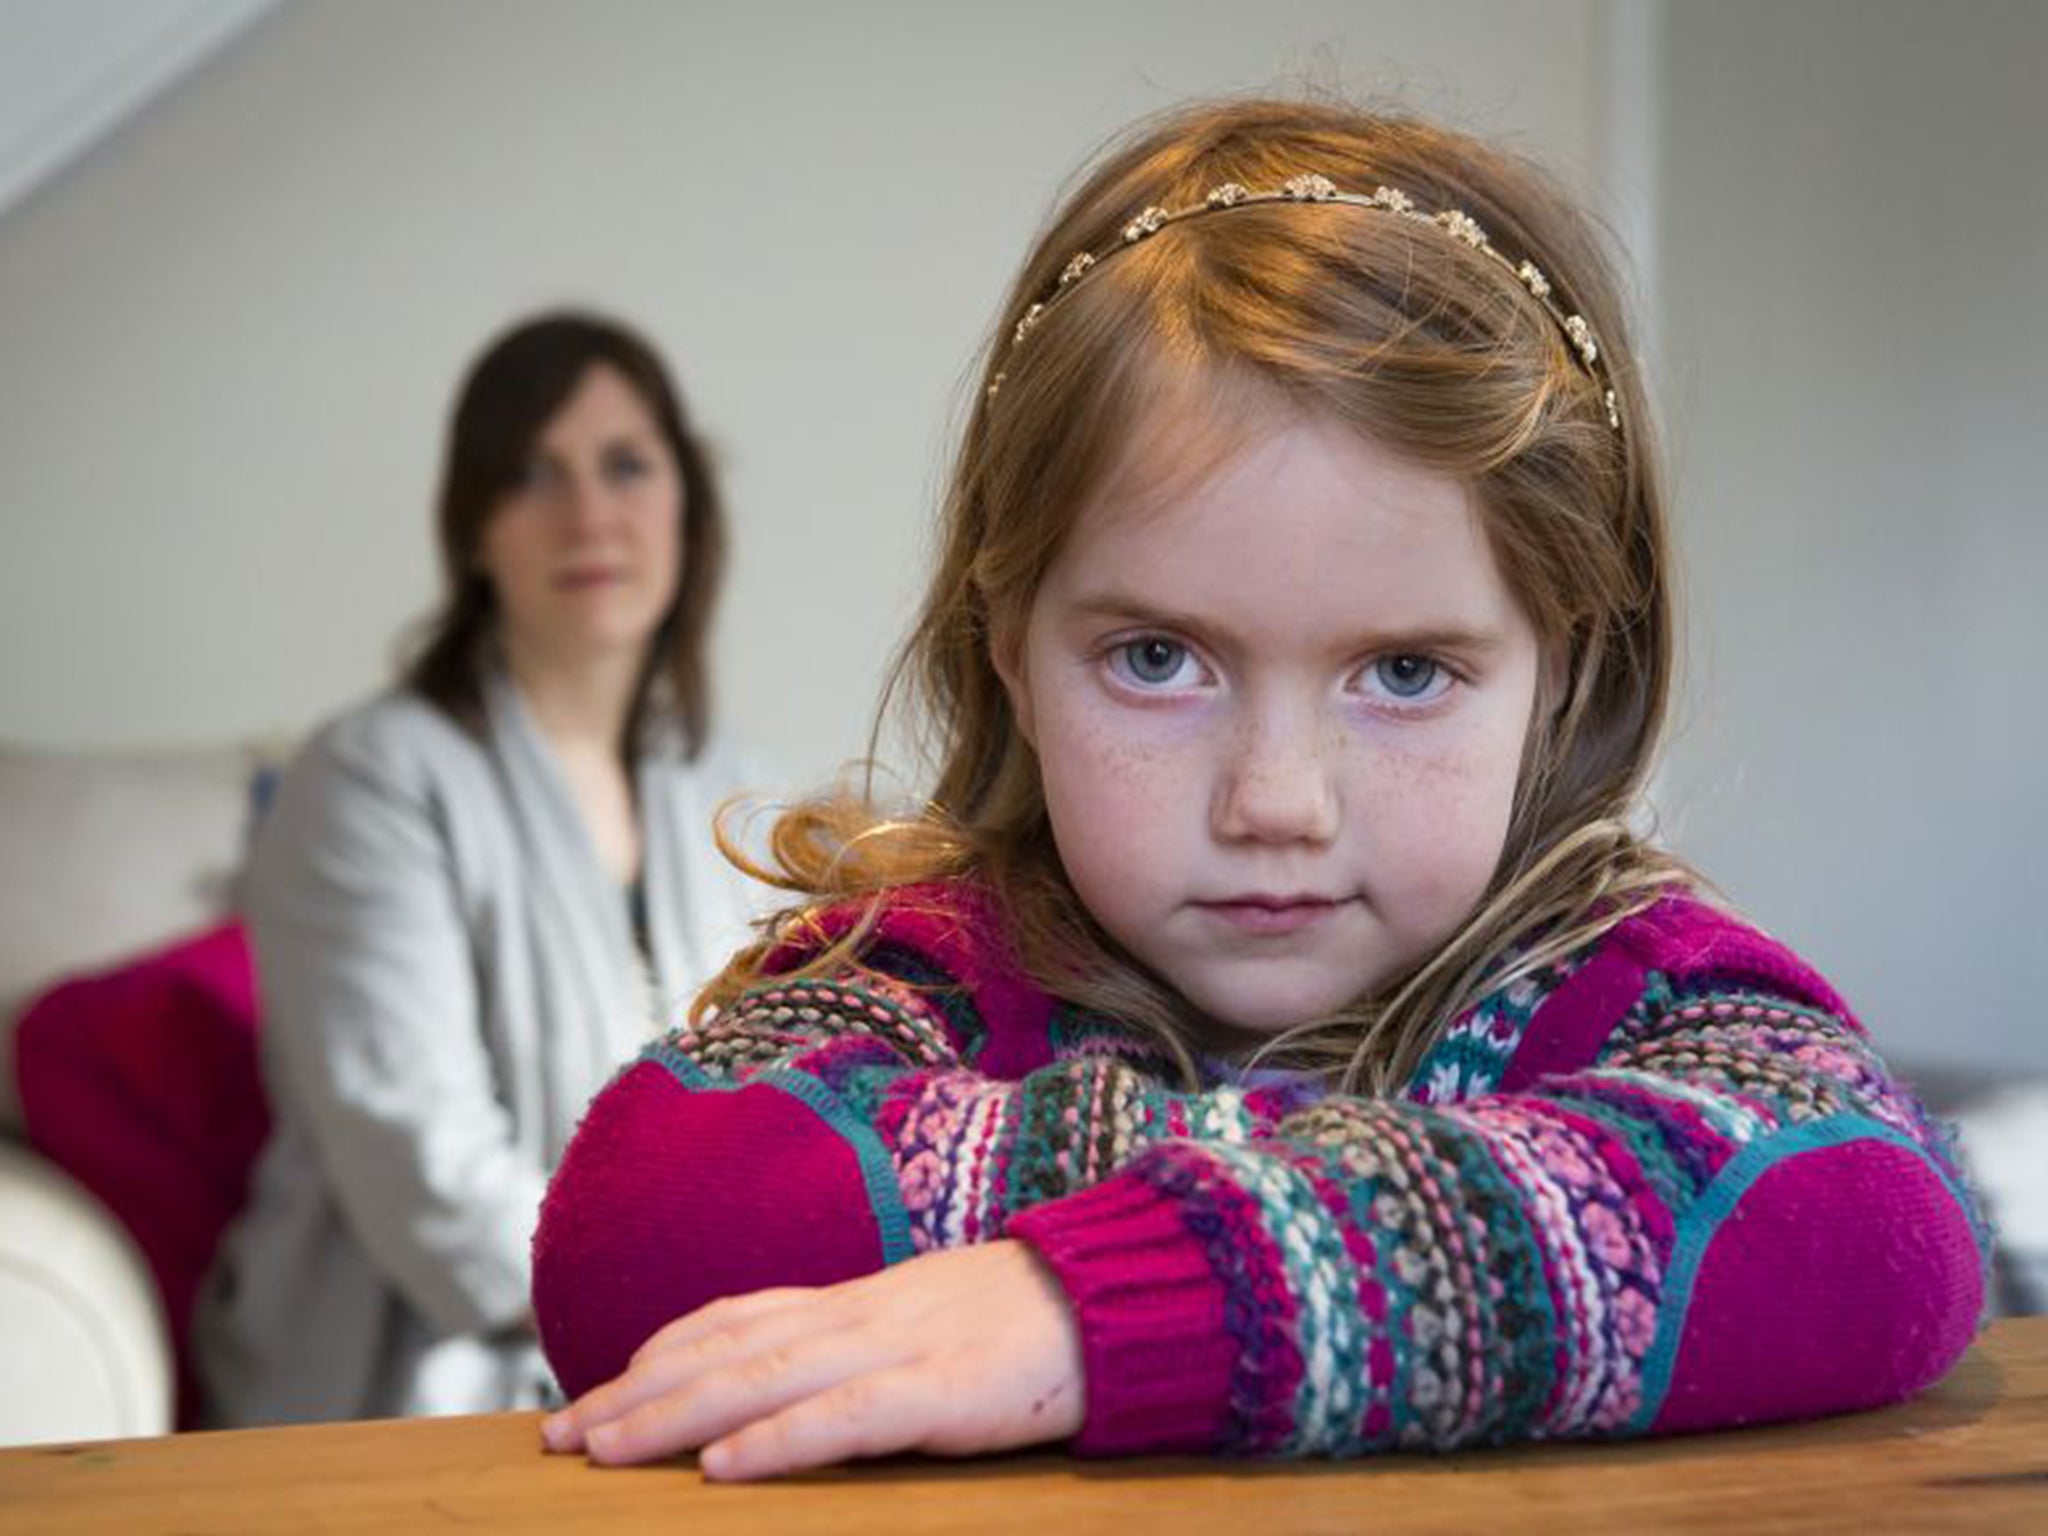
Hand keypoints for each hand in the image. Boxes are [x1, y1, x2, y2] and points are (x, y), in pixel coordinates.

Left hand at [540, 1239, 1084, 1480]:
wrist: (1110, 1300)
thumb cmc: (1018, 1322)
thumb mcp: (923, 1323)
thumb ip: (855, 1344)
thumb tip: (785, 1382)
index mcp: (855, 1302)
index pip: (733, 1320)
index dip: (656, 1356)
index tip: (592, 1393)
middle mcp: (858, 1317)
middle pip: (724, 1352)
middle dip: (634, 1396)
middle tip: (558, 1437)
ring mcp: (896, 1350)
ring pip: (762, 1380)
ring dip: (673, 1418)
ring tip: (605, 1450)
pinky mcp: (940, 1394)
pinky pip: (844, 1418)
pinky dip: (776, 1442)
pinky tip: (723, 1468)